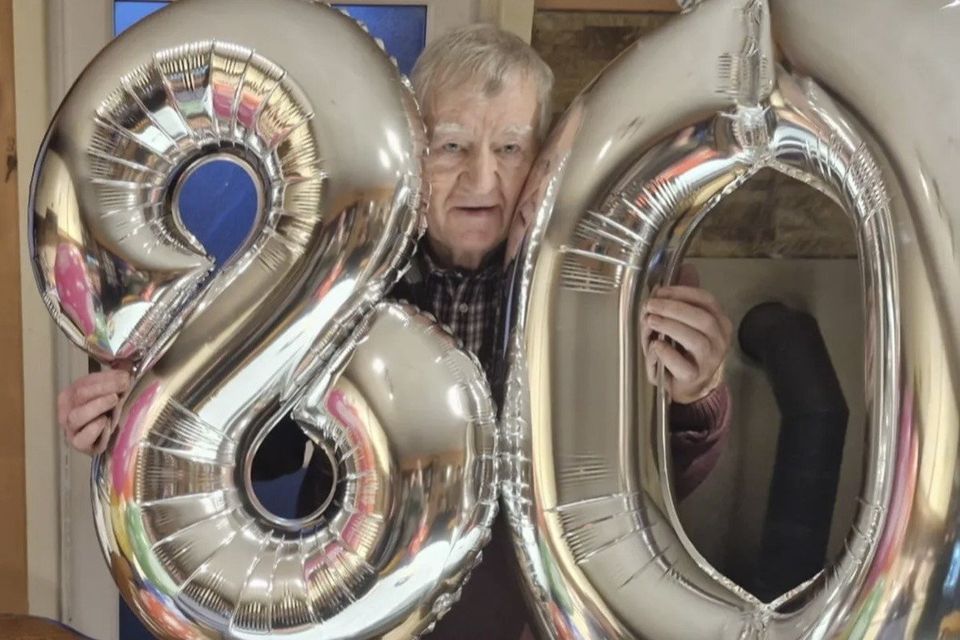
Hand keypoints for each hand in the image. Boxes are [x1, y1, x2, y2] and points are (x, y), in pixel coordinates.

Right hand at [56, 369, 130, 453]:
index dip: (106, 378)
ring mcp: (70, 429)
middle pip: (80, 395)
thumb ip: (115, 378)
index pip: (84, 382)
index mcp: (70, 395)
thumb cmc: (106, 412)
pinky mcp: (79, 445)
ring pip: (77, 416)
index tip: (125, 376)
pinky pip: (82, 438)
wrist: (104, 438)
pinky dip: (94, 430)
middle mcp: (66, 411)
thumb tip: (128, 362)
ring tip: (114, 400)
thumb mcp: (108, 392)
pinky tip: (106, 423)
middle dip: (104, 388)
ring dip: (97, 406)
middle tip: (124, 384)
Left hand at [641, 264, 731, 403]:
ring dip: (669, 326)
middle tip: (650, 305)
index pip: (706, 300)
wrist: (692, 385)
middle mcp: (719, 339)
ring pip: (694, 338)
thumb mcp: (685, 321)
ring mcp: (710, 359)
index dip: (682, 292)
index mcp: (719, 322)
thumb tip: (686, 267)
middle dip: (673, 308)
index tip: (660, 291)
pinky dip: (666, 353)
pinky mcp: (695, 377)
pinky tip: (656, 345)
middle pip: (702, 317)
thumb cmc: (685, 349)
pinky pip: (682, 364)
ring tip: (650, 320)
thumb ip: (684, 298)